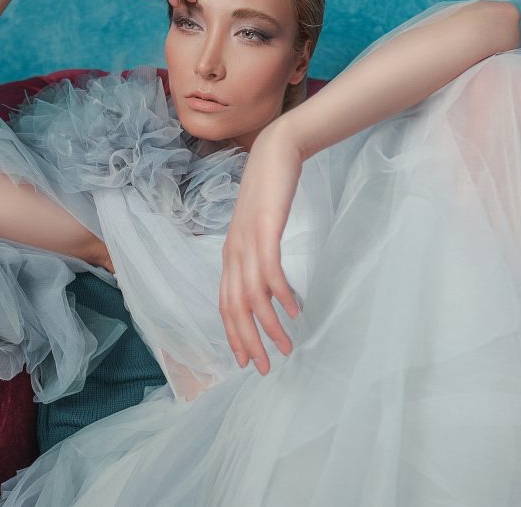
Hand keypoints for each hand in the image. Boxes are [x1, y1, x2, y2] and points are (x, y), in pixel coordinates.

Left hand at [219, 124, 303, 375]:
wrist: (275, 153)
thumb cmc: (270, 193)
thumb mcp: (261, 230)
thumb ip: (259, 258)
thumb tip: (269, 289)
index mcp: (230, 256)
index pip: (225, 305)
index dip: (235, 335)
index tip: (248, 360)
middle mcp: (233, 253)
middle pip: (234, 308)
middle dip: (248, 342)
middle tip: (265, 367)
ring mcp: (247, 242)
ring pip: (252, 296)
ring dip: (269, 326)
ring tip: (286, 346)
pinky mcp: (265, 230)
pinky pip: (269, 271)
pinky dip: (281, 295)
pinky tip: (294, 310)